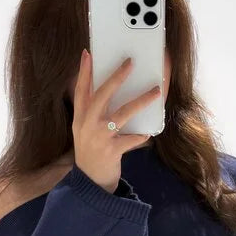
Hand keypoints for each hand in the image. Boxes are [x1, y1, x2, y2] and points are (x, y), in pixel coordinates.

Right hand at [71, 48, 160, 192]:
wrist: (91, 182)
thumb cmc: (92, 151)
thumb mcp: (85, 130)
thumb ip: (93, 111)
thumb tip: (110, 88)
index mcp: (80, 118)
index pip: (80, 90)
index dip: (84, 72)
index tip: (88, 54)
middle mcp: (87, 125)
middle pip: (102, 96)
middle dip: (116, 78)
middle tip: (129, 63)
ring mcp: (99, 138)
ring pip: (121, 114)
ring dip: (140, 101)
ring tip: (155, 91)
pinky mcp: (111, 151)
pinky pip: (131, 139)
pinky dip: (140, 136)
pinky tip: (147, 133)